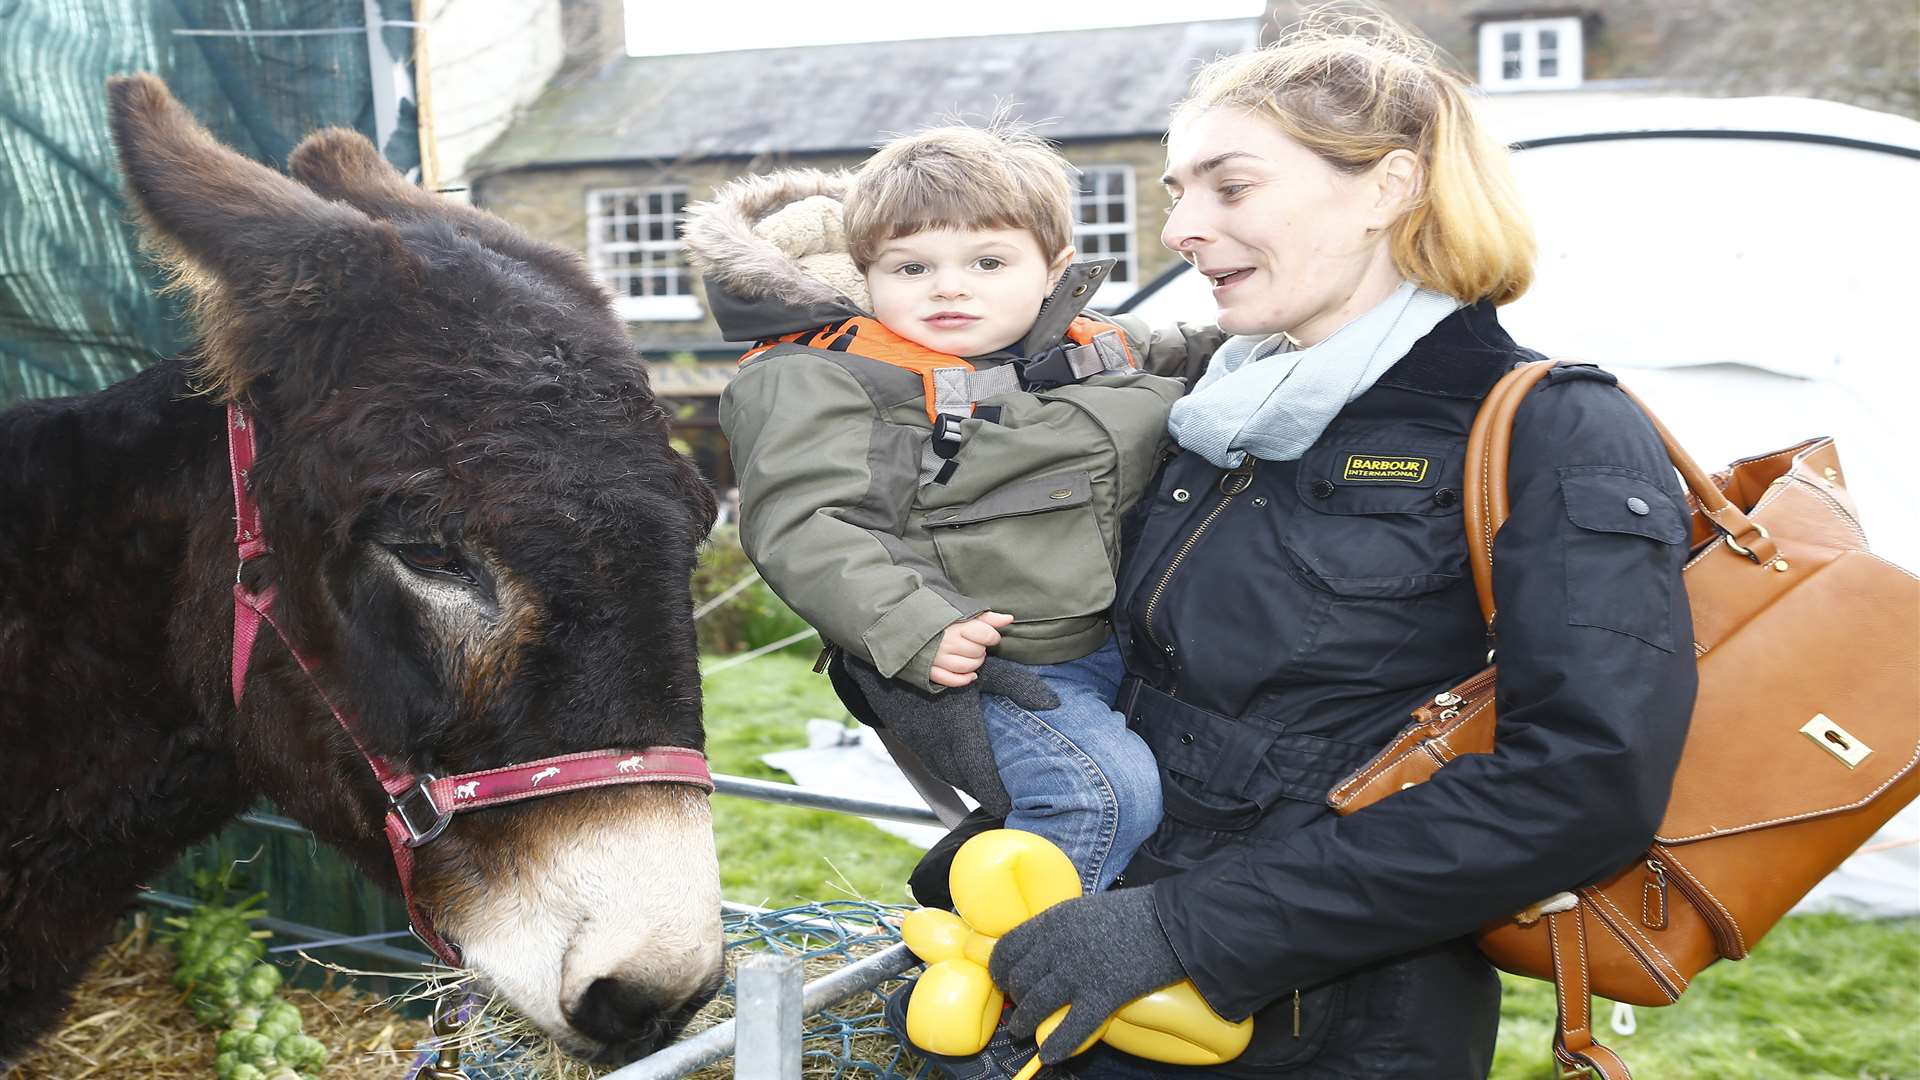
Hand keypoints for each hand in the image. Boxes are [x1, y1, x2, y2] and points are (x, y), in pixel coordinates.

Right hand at [843, 656, 1057, 819]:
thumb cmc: (943, 661)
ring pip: (949, 778)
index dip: (997, 795)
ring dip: (969, 786)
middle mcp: (940, 746)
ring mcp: (923, 747)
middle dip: (987, 793)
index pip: (981, 777)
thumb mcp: (985, 670)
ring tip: (990, 791)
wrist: (892, 662)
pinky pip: (935, 768)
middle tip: (1007, 801)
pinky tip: (964, 775)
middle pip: (967, 783)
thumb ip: (1018, 686)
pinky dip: (952, 776)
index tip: (1012, 805)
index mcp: (961, 732)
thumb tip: (1053, 703)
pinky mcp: (913, 744)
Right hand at [930, 611, 1013, 687]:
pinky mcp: (929, 670)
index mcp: (956, 625)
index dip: (992, 636)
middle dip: (981, 649)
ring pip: (966, 667)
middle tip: (976, 644)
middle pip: (977, 652)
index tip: (989, 635)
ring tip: (972, 656)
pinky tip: (971, 676)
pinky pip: (951, 680)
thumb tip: (1009, 619)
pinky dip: (963, 680)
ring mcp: (938, 658)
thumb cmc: (939, 616)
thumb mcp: (963, 611)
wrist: (907, 622)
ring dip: (975, 664)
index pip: (986, 635)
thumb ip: (987, 617)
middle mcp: (947, 642)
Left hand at [989, 887, 1188, 1063]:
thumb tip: (1045, 951)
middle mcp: (1059, 946)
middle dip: (1015, 998)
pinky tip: (1050, 1054)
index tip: (1003, 980)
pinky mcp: (1103, 995)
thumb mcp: (1087, 910)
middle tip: (1020, 1006)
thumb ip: (1062, 929)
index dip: (1000, 969)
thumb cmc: (1135, 914)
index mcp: (1054, 920)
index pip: (1008, 948)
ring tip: (1023, 1031)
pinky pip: (1071, 1028)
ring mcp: (1079, 972)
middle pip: (1019, 980)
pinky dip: (1057, 1045)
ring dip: (1025, 1023)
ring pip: (1036, 1005)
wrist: (1174, 923)